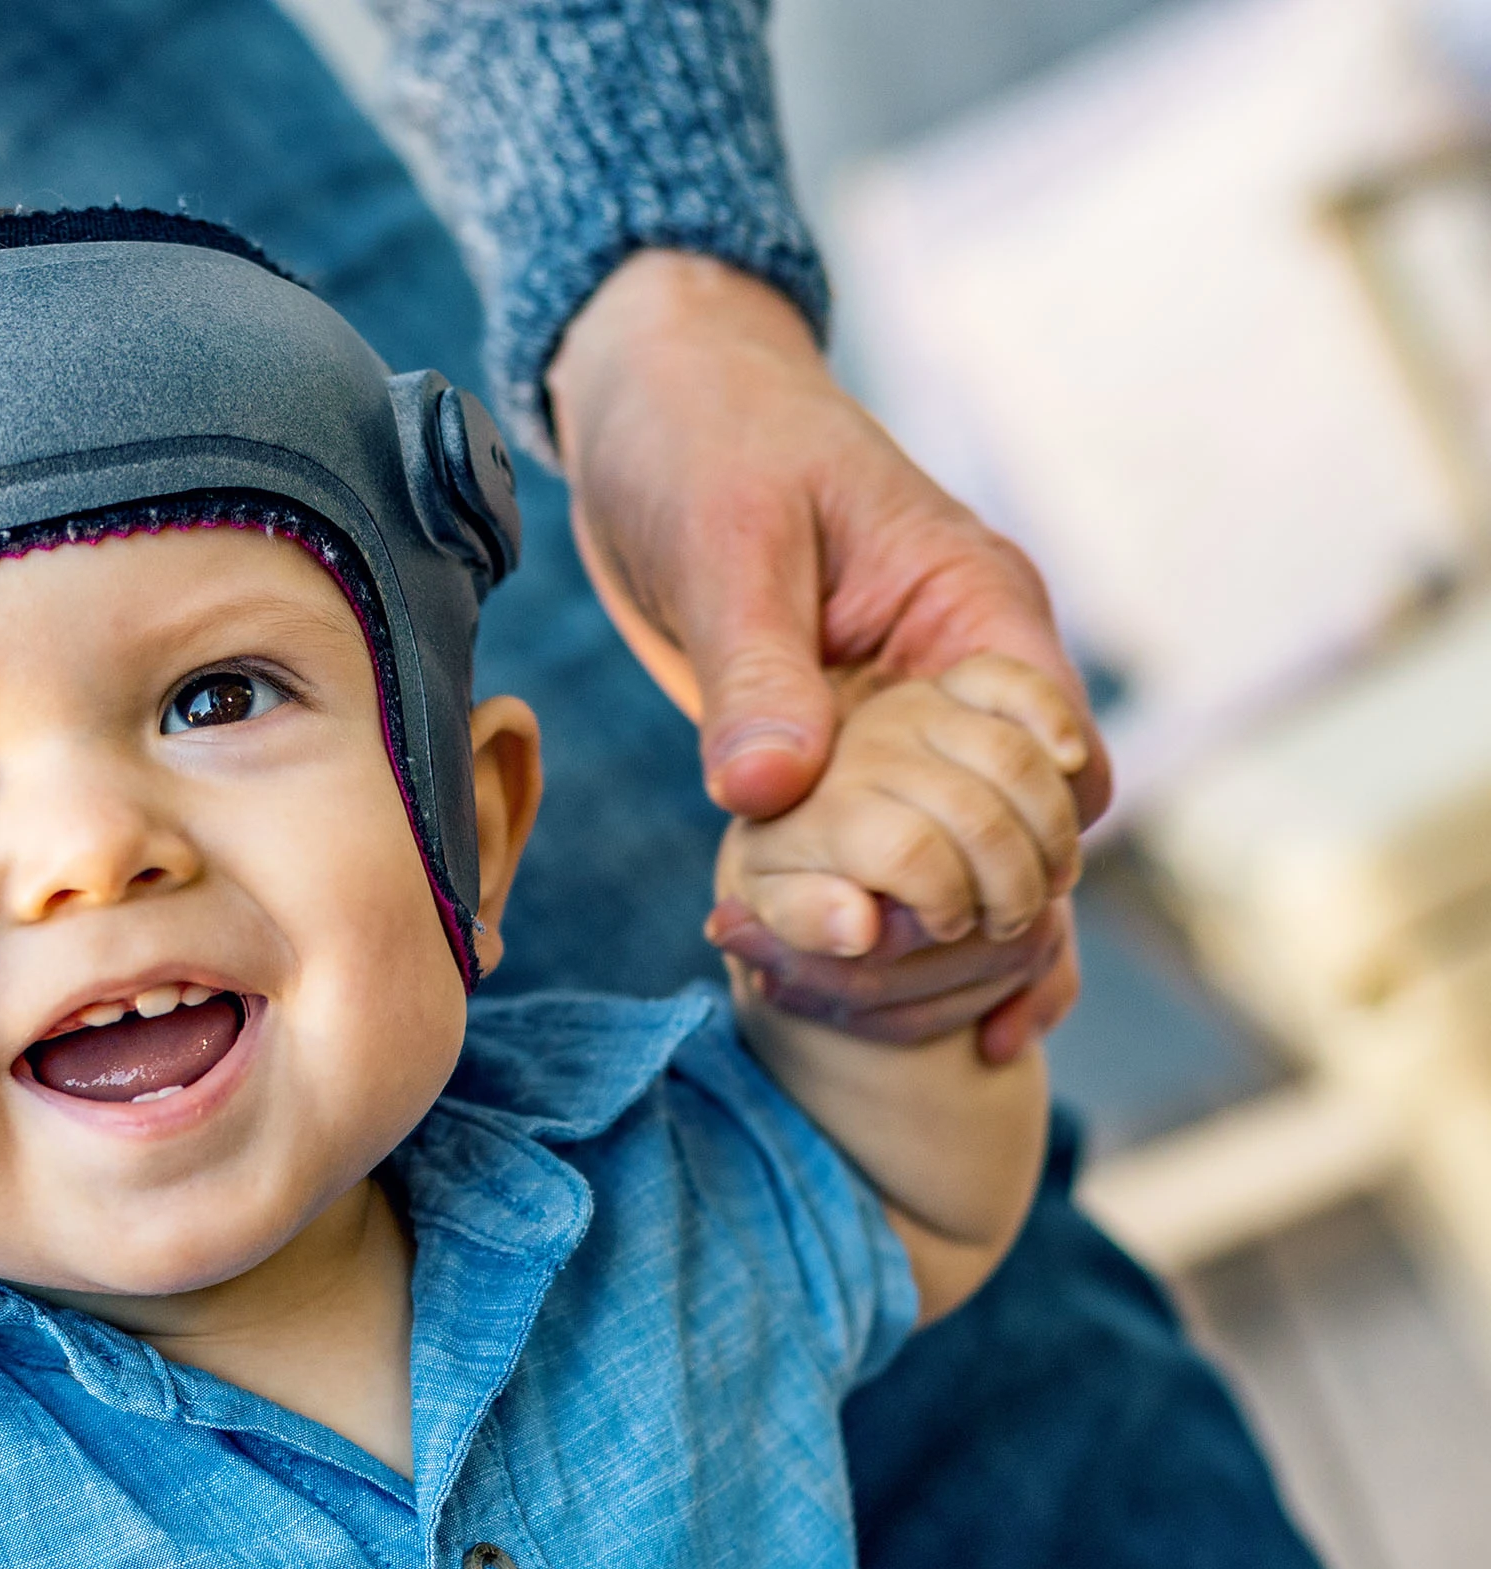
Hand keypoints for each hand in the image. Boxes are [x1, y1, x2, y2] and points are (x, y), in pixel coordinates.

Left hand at [547, 251, 1104, 1060]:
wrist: (657, 402)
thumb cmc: (706, 438)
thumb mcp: (730, 546)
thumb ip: (755, 670)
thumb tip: (772, 796)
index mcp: (976, 607)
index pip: (1055, 752)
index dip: (1018, 847)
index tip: (941, 925)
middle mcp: (965, 673)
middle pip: (1031, 826)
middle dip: (976, 913)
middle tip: (881, 988)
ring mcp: (914, 719)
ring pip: (974, 852)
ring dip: (933, 935)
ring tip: (876, 1024)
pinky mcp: (852, 752)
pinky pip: (896, 849)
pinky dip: (892, 920)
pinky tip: (884, 1003)